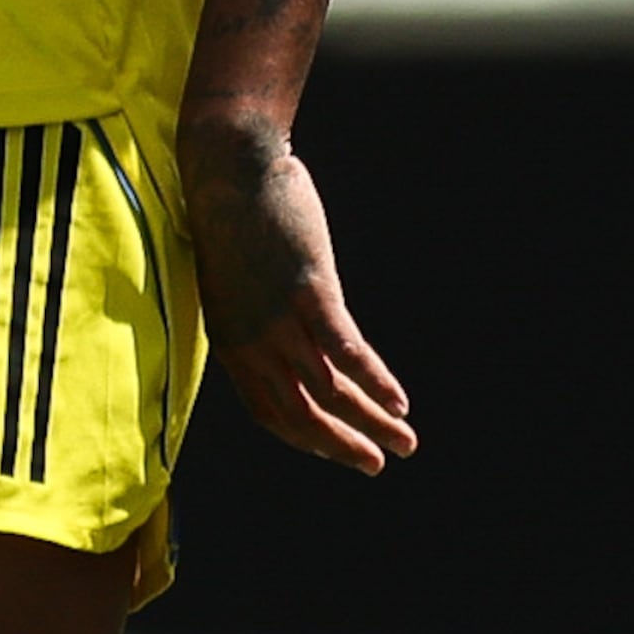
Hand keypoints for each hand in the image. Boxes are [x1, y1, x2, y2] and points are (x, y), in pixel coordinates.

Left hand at [179, 115, 416, 473]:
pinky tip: (400, 400)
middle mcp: (251, 342)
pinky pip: (346, 351)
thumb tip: (282, 332)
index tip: (337, 451)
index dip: (306, 438)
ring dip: (371, 422)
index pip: (269, 412)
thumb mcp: (235, 279)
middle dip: (343, 446)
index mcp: (231, 341)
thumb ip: (256, 315)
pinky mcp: (308, 292)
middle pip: (300, 415)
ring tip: (405, 441)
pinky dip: (375, 381)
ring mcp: (279, 319)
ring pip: (329, 392)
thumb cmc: (233, 216)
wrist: (228, 168)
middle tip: (377, 465)